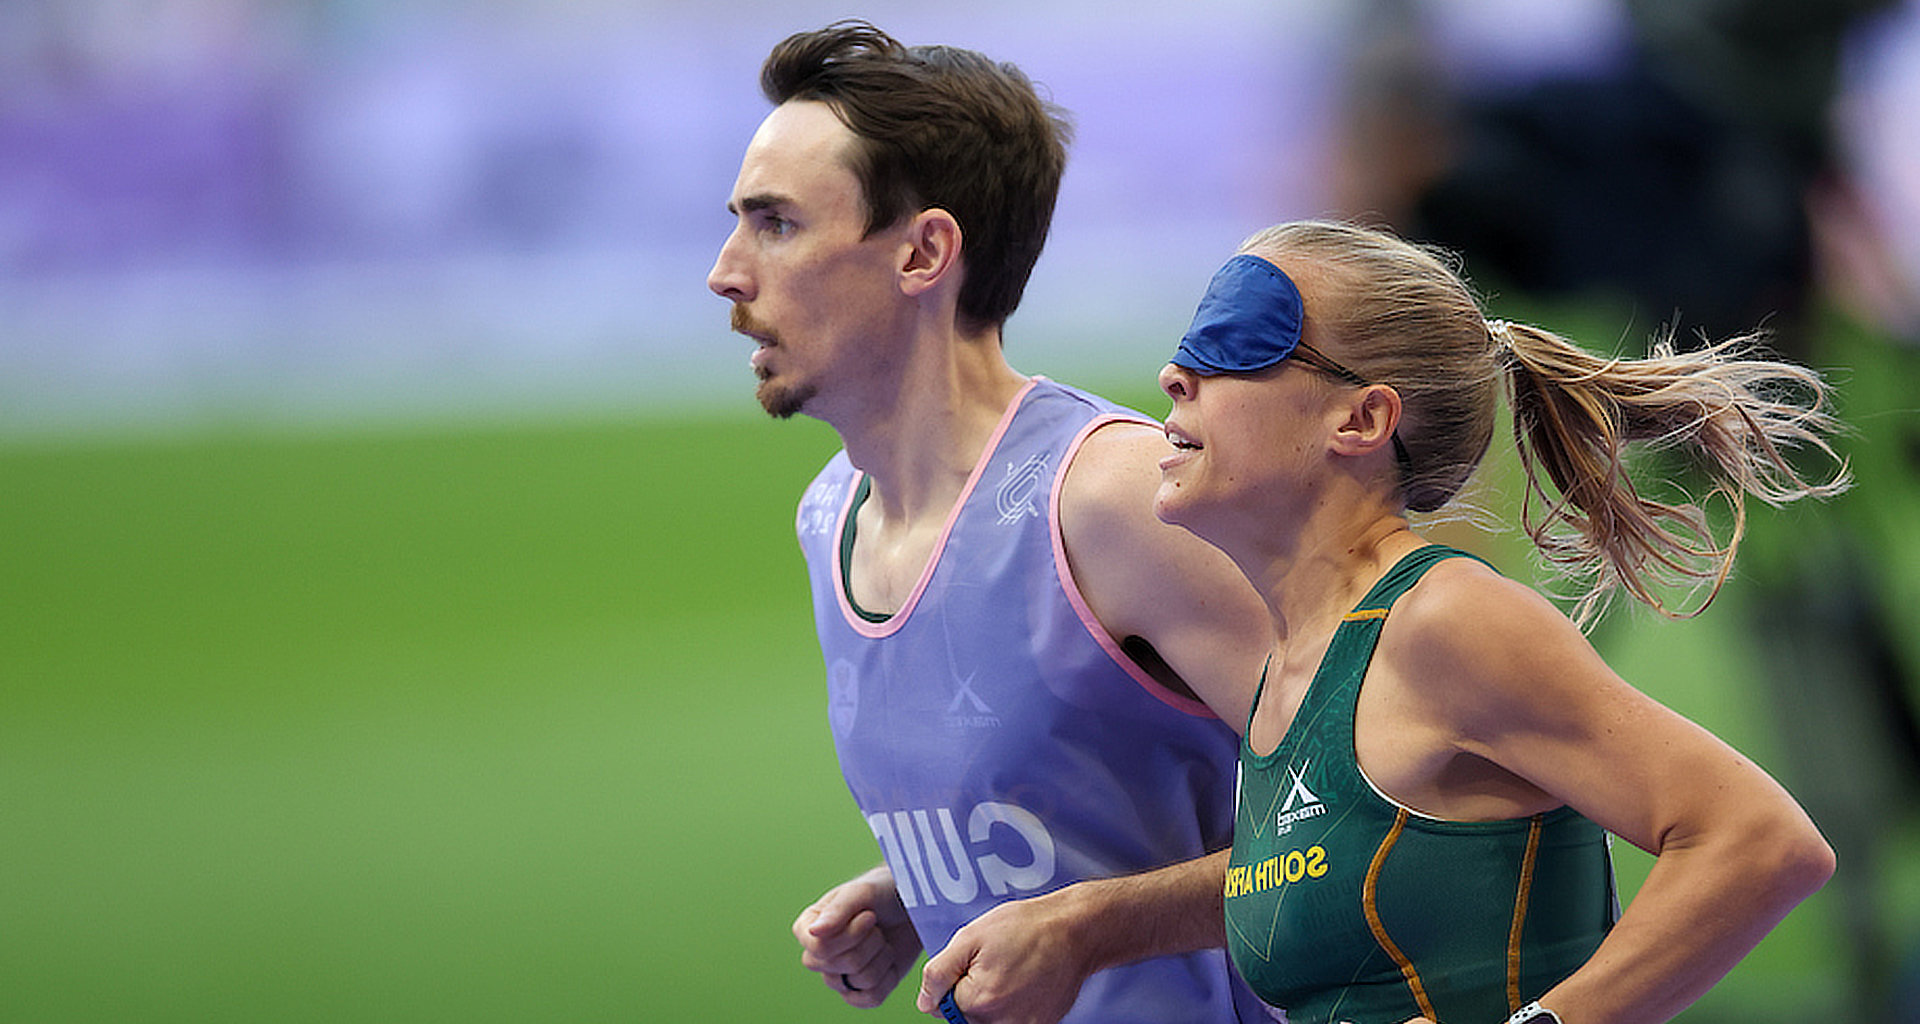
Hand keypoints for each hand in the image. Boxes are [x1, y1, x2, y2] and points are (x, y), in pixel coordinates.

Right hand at [792, 867, 921, 1008]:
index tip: (870, 916)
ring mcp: (839, 976)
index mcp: (809, 927)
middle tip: (877, 925)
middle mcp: (819, 954)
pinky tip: (889, 960)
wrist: (914, 907)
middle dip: (868, 943)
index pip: (818, 947)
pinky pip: (871, 998)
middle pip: (836, 965)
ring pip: (857, 980)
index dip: (849, 936)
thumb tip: (814, 933)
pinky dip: (888, 978)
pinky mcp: (862, 991)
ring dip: (881, 956)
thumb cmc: (883, 892)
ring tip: (884, 939)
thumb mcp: (862, 893)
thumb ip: (836, 911)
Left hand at [916, 891, 1092, 1023]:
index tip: (976, 962)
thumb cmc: (1024, 927)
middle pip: (967, 1018)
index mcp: (977, 1001)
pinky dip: (1015, 1008)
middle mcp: (1000, 1022)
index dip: (956, 980)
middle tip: (997, 965)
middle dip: (973, 994)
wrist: (1075, 930)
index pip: (944, 1005)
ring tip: (1013, 973)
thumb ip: (939, 973)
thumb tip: (925, 1003)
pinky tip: (1026, 984)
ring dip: (994, 1003)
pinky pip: (1014, 1023)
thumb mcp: (970, 937)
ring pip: (989, 1022)